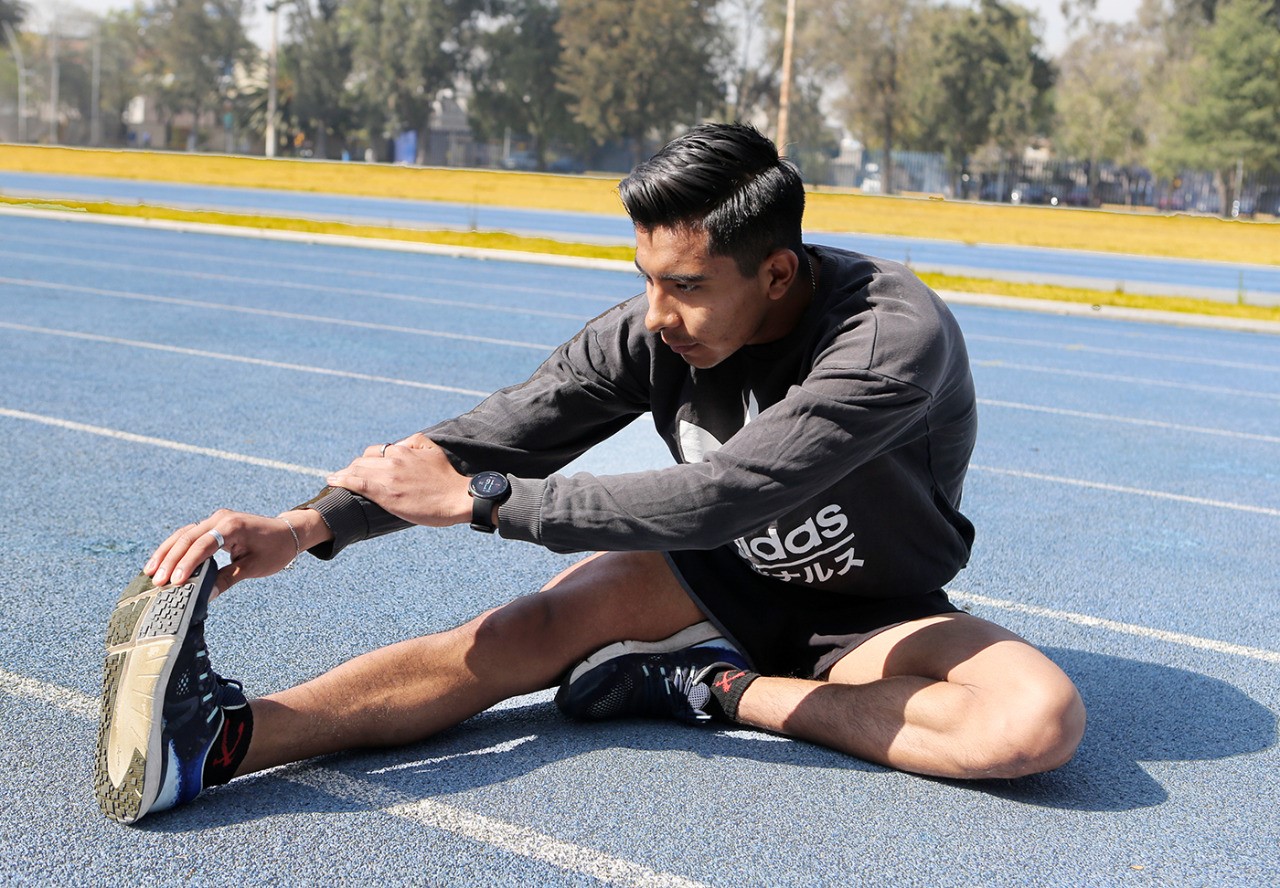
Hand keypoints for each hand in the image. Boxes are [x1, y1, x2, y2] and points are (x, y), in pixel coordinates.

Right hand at [145, 509, 328, 596]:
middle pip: (187, 538)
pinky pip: (189, 535)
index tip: (173, 582)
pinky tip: (161, 562)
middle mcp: (220, 518)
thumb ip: (227, 579)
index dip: (187, 564)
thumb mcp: (253, 567)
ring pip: (183, 534)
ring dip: (166, 553)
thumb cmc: (275, 550)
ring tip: (150, 573)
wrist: (288, 533)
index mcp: (232, 526)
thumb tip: (204, 597)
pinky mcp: (212, 524)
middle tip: (156, 582)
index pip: (203, 545)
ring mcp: (215, 519)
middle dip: (170, 560)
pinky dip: (174, 548)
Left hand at [325, 434, 472, 527]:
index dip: (366, 461)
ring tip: (335, 479)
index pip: (375, 452)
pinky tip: (333, 481)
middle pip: (362, 461)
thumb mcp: (433, 450)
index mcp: (403, 450)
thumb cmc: (447, 478)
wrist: (457, 498)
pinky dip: (342, 480)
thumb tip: (400, 443)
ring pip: (356, 470)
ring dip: (343, 474)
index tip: (362, 468)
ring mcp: (388, 477)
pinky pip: (357, 483)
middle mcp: (392, 460)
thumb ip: (414, 442)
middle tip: (345, 477)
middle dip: (352, 468)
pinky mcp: (385, 494)